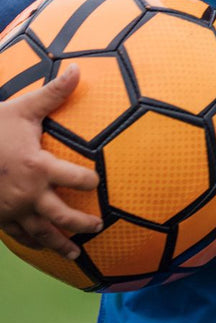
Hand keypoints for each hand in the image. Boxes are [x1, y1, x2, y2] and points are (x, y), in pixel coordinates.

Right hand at [0, 64, 101, 258]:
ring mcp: (9, 210)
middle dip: (82, 223)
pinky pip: (16, 235)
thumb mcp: (22, 109)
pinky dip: (31, 243)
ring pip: (40, 233)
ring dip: (59, 244)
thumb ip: (54, 93)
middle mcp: (26, 194)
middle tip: (98, 227)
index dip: (91, 180)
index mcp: (38, 167)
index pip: (77, 178)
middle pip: (62, 216)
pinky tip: (40, 247)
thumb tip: (78, 68)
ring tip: (76, 254)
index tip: (99, 182)